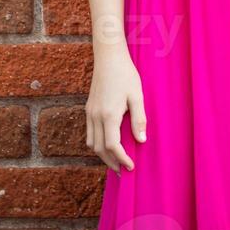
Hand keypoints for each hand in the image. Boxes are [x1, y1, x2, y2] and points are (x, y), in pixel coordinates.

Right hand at [85, 48, 145, 172]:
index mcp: (108, 115)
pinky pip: (89, 133)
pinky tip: (107, 145)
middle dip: (111, 162)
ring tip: (116, 161)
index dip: (121, 159)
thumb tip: (141, 140)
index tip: (131, 167)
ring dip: (102, 155)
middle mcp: (95, 116)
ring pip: (91, 143)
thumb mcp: (137, 96)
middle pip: (99, 149)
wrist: (108, 58)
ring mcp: (89, 113)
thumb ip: (138, 119)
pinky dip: (97, 144)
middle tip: (123, 171)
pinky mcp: (88, 109)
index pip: (112, 145)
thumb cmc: (126, 75)